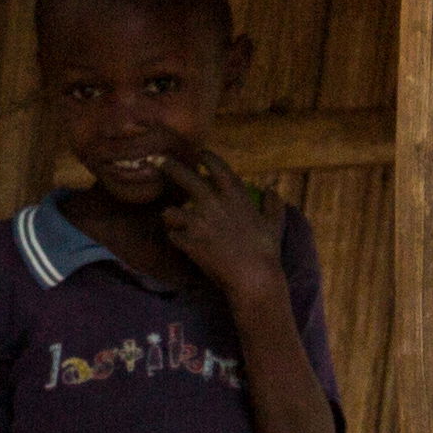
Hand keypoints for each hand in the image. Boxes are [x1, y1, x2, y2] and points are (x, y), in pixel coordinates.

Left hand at [152, 148, 279, 309]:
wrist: (253, 278)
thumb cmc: (267, 251)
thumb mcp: (275, 224)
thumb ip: (273, 204)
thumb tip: (271, 189)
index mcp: (235, 195)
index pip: (217, 166)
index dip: (207, 157)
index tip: (200, 154)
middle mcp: (213, 204)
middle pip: (184, 177)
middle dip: (169, 166)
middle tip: (157, 161)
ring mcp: (198, 223)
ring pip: (170, 211)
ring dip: (170, 214)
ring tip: (171, 217)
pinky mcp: (189, 243)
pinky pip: (173, 236)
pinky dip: (175, 238)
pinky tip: (179, 241)